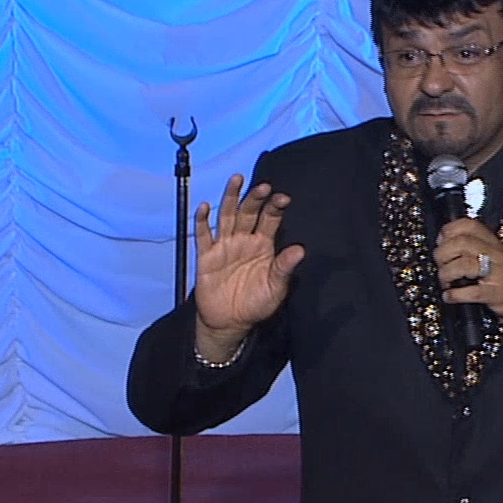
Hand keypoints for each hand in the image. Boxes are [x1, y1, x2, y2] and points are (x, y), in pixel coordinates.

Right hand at [193, 175, 304, 358]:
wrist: (230, 322)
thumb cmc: (256, 304)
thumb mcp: (275, 288)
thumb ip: (284, 268)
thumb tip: (300, 250)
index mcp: (263, 245)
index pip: (270, 219)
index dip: (275, 207)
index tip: (283, 198)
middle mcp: (244, 240)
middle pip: (249, 212)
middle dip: (255, 198)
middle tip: (263, 186)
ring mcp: (224, 246)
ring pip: (227, 216)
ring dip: (231, 198)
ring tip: (236, 180)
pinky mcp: (206, 256)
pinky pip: (203, 235)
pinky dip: (202, 221)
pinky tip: (205, 207)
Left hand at [434, 218, 502, 331]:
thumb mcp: (500, 260)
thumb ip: (479, 251)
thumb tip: (448, 248)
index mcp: (495, 245)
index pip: (469, 225)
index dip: (449, 231)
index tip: (440, 242)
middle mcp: (497, 255)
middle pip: (461, 242)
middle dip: (443, 254)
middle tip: (440, 265)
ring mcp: (498, 274)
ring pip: (464, 264)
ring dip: (446, 274)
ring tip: (445, 283)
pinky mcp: (498, 294)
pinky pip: (471, 292)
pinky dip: (455, 295)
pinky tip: (450, 297)